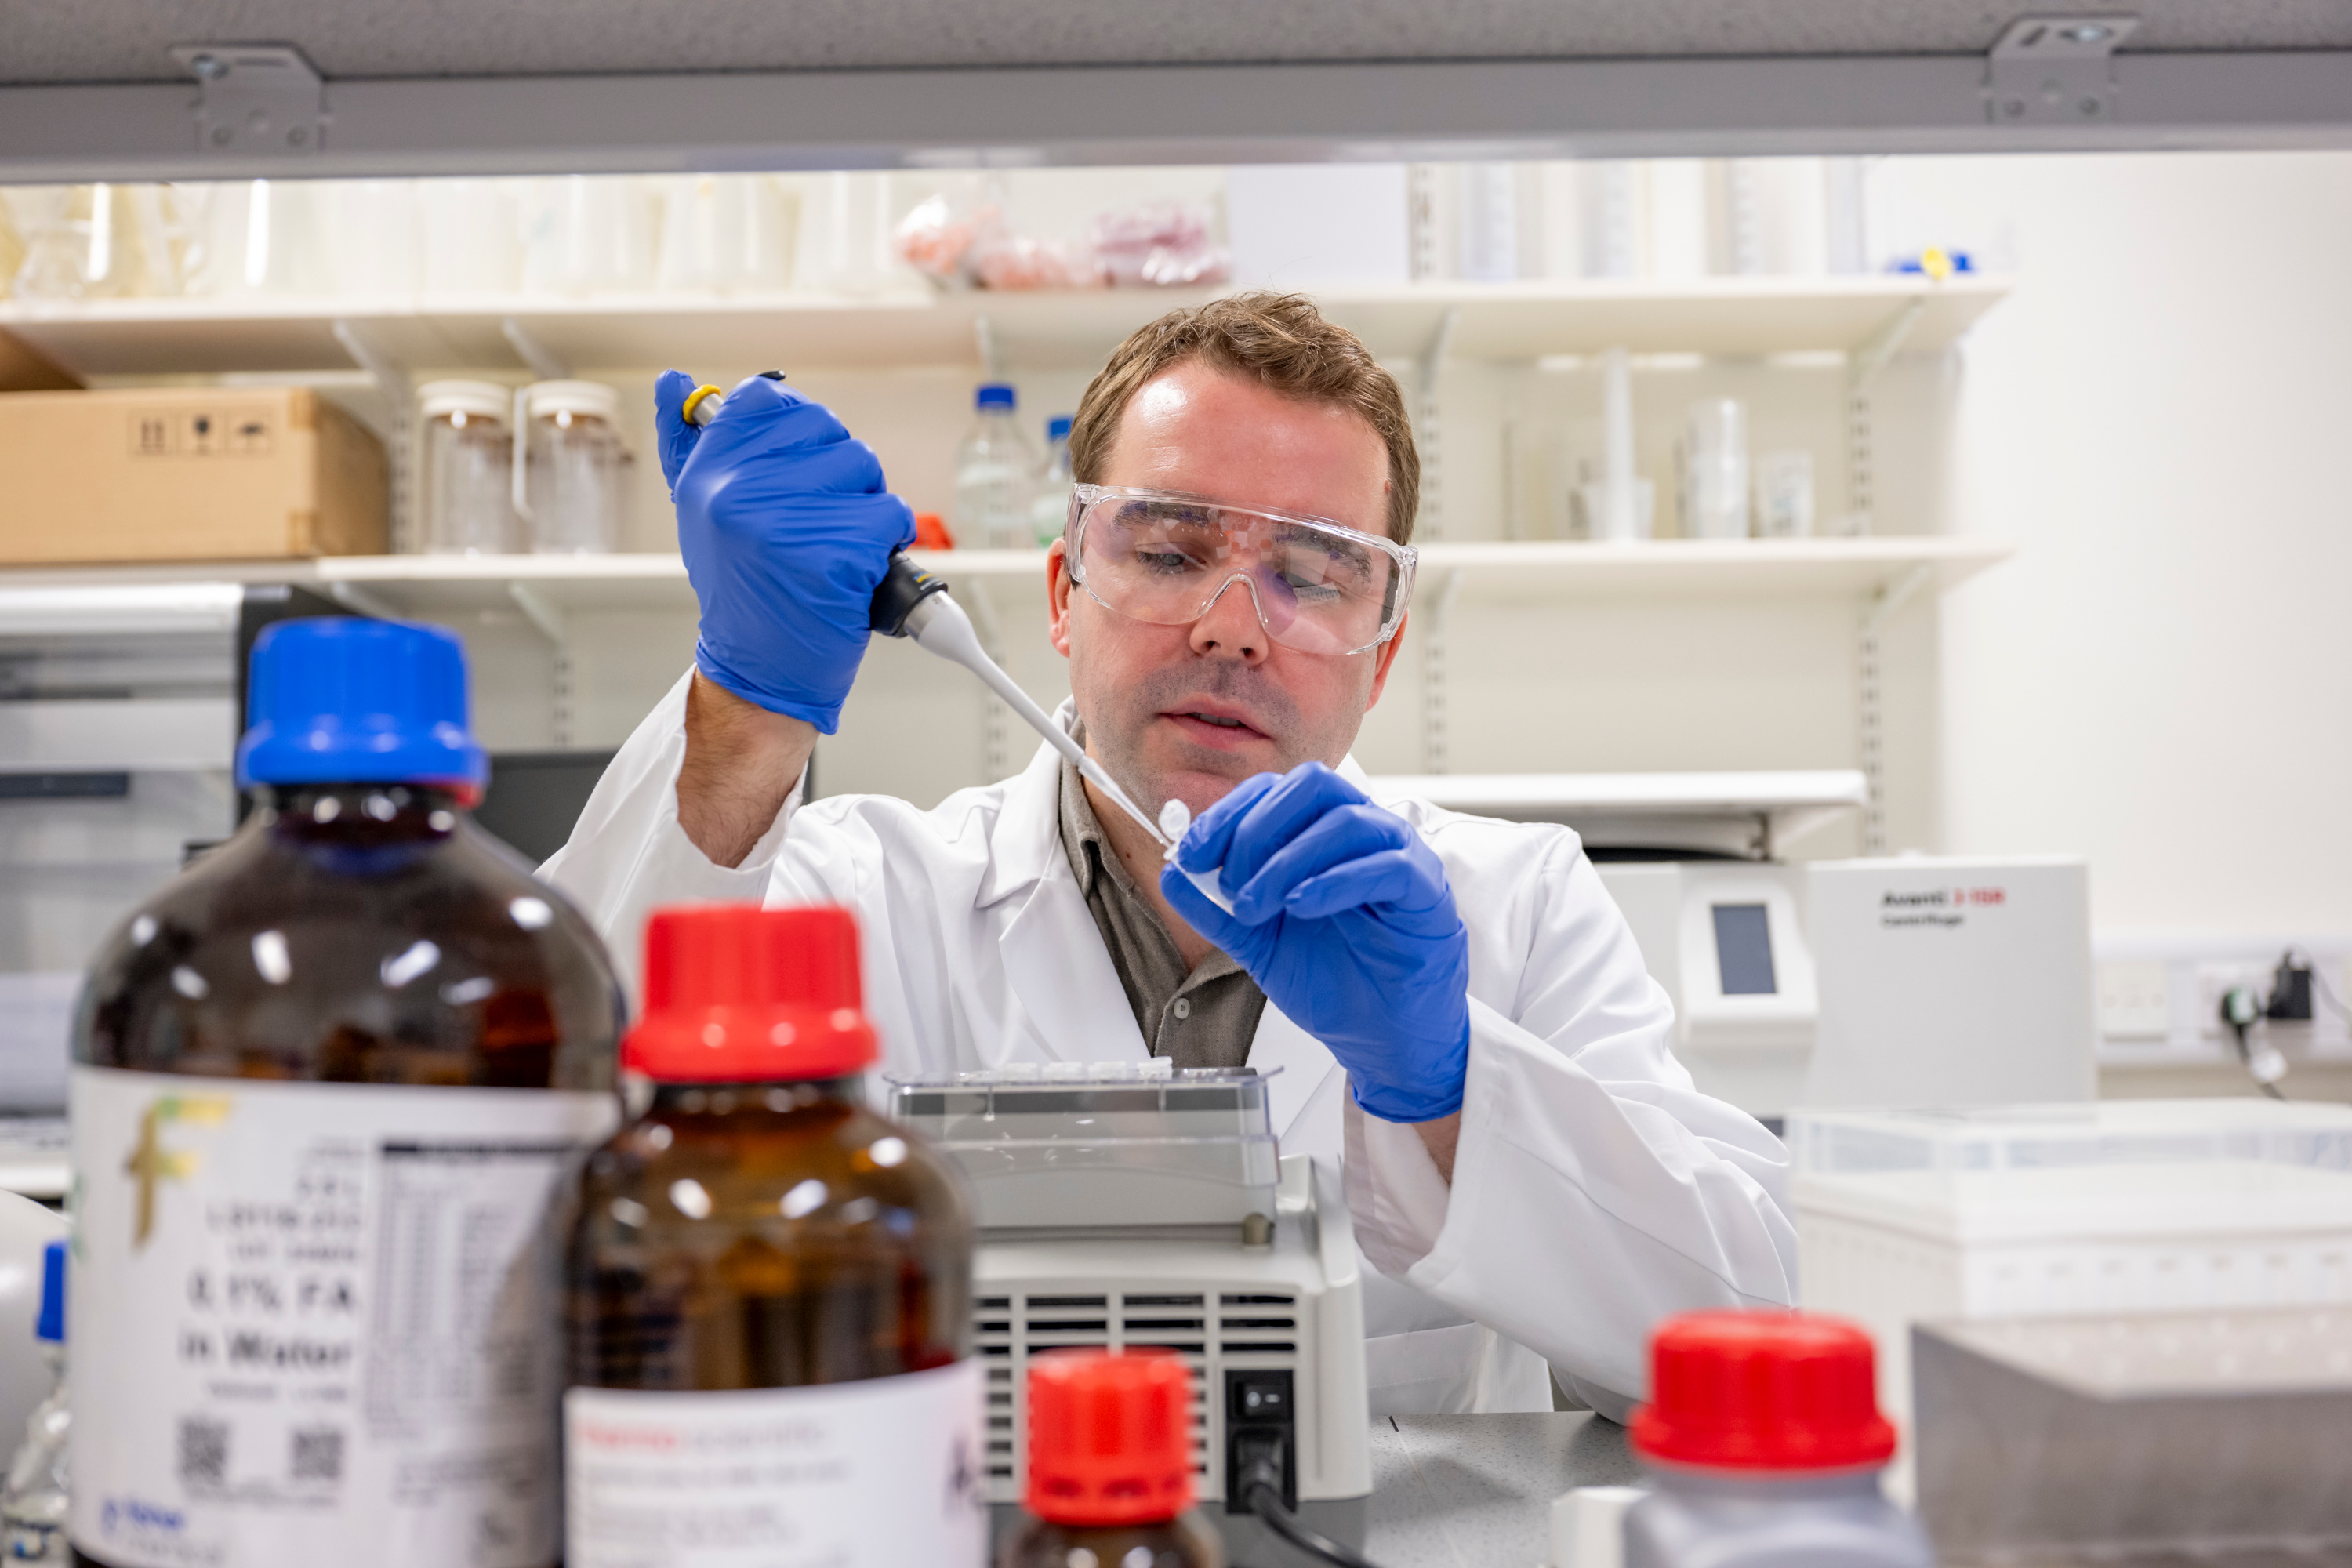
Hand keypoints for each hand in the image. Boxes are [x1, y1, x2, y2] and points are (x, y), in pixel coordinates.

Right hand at [656, 370, 913, 732]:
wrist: (759, 672)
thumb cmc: (743, 591)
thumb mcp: (702, 515)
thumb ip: (689, 445)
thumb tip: (670, 382)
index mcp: (706, 475)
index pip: (765, 399)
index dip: (798, 428)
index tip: (798, 465)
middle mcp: (739, 493)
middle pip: (827, 430)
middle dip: (839, 473)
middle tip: (817, 521)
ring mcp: (788, 524)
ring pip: (865, 468)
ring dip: (866, 507)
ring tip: (834, 545)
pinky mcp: (835, 556)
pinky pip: (889, 516)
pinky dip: (887, 542)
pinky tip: (856, 569)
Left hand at [1160, 763, 1470, 1122]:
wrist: (1381, 1037)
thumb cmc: (1335, 980)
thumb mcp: (1257, 941)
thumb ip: (1216, 907)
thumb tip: (1172, 874)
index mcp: (1321, 835)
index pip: (1274, 791)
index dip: (1228, 815)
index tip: (1192, 855)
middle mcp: (1364, 834)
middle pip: (1313, 786)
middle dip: (1257, 828)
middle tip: (1231, 880)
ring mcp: (1400, 857)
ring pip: (1346, 821)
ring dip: (1287, 860)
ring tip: (1256, 906)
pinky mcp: (1426, 892)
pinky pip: (1387, 866)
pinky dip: (1335, 881)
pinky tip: (1301, 907)